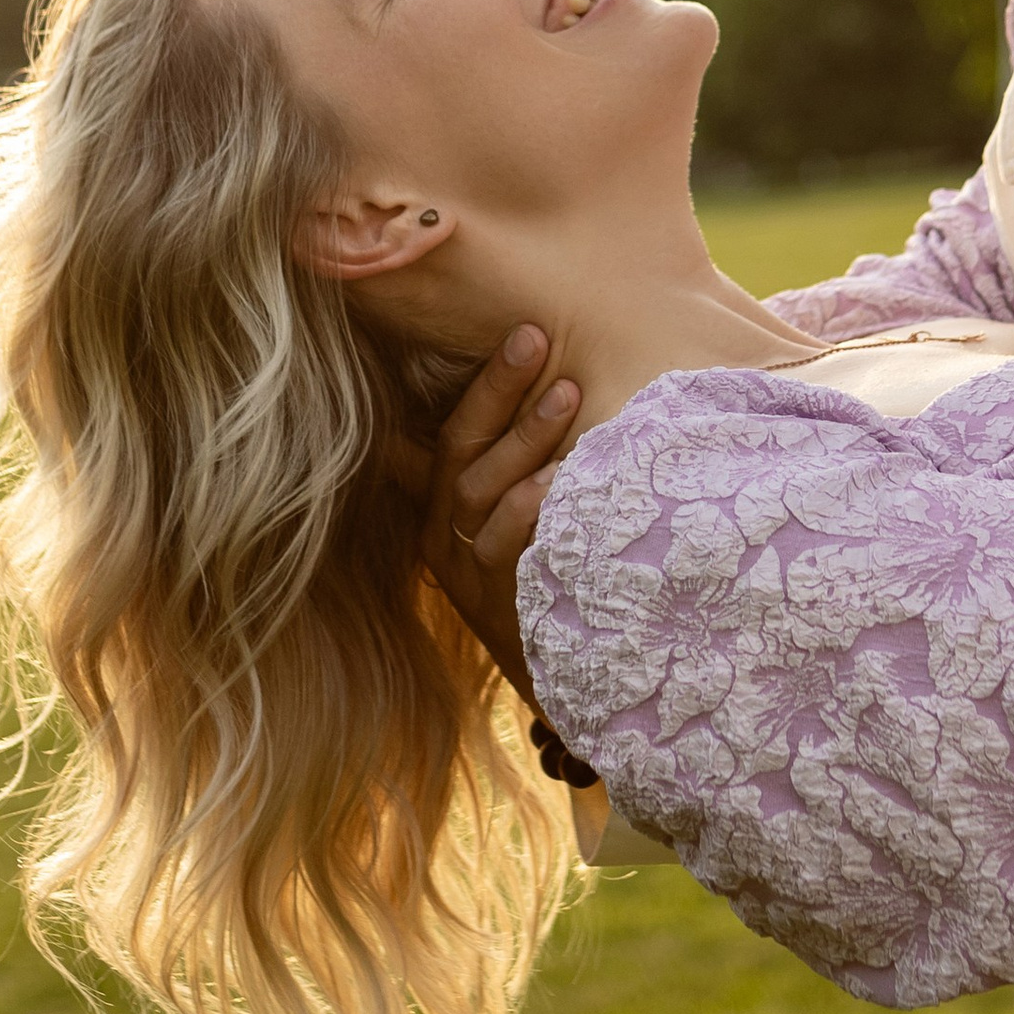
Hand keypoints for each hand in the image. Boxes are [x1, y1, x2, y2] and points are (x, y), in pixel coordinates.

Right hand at [419, 326, 578, 689]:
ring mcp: (468, 572)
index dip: (488, 384)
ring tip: (567, 394)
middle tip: (536, 341)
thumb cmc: (551, 586)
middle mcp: (447, 539)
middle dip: (499, 393)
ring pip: (483, 491)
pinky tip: (564, 475)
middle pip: (463, 452)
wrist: (567, 682)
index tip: (527, 332)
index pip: (456, 433)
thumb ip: (526, 474)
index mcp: (445, 511)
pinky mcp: (494, 603)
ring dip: (524, 438)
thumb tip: (567, 391)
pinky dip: (533, 505)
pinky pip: (507, 543)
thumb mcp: (526, 530)